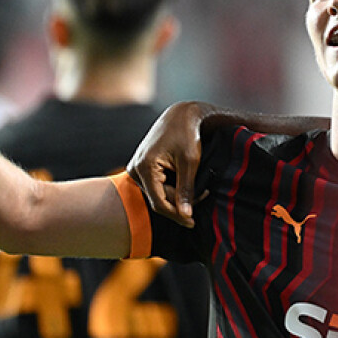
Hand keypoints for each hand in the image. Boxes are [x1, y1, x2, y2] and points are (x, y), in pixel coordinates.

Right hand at [126, 101, 210, 227]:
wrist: (180, 115)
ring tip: (198, 189)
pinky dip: (171, 187)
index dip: (176, 215)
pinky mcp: (141, 167)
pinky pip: (155, 185)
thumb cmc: (187, 135)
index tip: (192, 222)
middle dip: (179, 203)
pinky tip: (186, 183)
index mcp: (145, 167)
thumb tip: (185, 215)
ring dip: (176, 195)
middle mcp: (135, 169)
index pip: (158, 203)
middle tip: (202, 197)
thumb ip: (186, 190)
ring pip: (157, 193)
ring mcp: (136, 168)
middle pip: (157, 199)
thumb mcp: (190, 162)